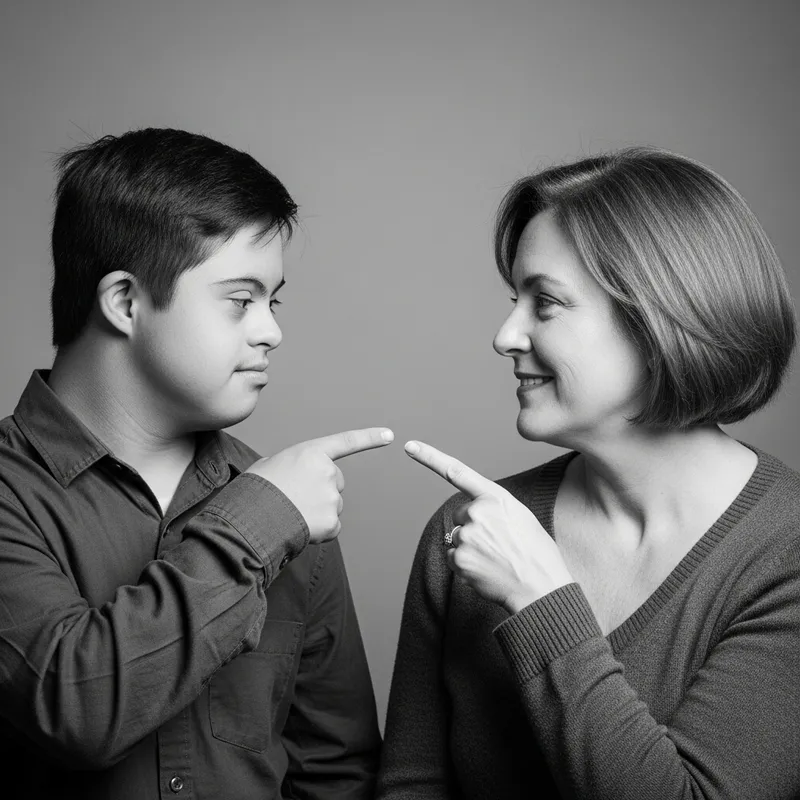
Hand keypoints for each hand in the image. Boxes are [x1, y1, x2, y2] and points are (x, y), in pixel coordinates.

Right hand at [246, 428, 393, 542]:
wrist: (251, 519)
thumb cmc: (255, 491)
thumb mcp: (269, 465)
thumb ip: (290, 465)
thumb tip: (292, 476)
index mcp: (311, 453)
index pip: (346, 442)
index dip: (369, 438)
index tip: (389, 435)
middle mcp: (327, 472)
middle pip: (335, 482)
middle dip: (322, 490)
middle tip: (296, 499)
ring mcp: (332, 498)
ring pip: (332, 506)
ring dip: (317, 511)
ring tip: (292, 513)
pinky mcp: (332, 523)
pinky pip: (332, 527)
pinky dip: (319, 531)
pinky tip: (300, 528)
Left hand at [405, 440, 572, 612]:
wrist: (541, 587)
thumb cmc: (536, 552)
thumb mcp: (520, 516)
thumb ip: (493, 506)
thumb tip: (472, 512)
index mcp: (495, 497)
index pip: (457, 471)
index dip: (429, 457)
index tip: (410, 446)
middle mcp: (478, 512)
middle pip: (461, 515)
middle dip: (474, 526)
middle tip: (499, 543)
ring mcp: (466, 535)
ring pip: (458, 537)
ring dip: (471, 547)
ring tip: (497, 558)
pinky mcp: (459, 559)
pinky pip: (453, 557)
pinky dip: (466, 564)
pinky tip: (487, 569)